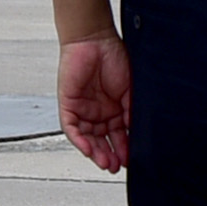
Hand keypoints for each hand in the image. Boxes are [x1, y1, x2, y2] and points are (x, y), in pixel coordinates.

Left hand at [57, 33, 132, 173]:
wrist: (95, 39)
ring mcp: (84, 110)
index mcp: (115, 110)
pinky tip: (88, 150)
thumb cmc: (114, 57)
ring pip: (88, 139)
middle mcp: (99, 113)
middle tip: (117, 167)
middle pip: (103, 141)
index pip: (120, 136)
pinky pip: (72, 128)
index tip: (132, 161)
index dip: (125, 150)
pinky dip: (79, 141)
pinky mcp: (69, 105)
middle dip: (110, 156)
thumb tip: (138, 133)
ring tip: (106, 163)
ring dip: (96, 153)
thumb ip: (132, 112)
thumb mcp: (130, 90)